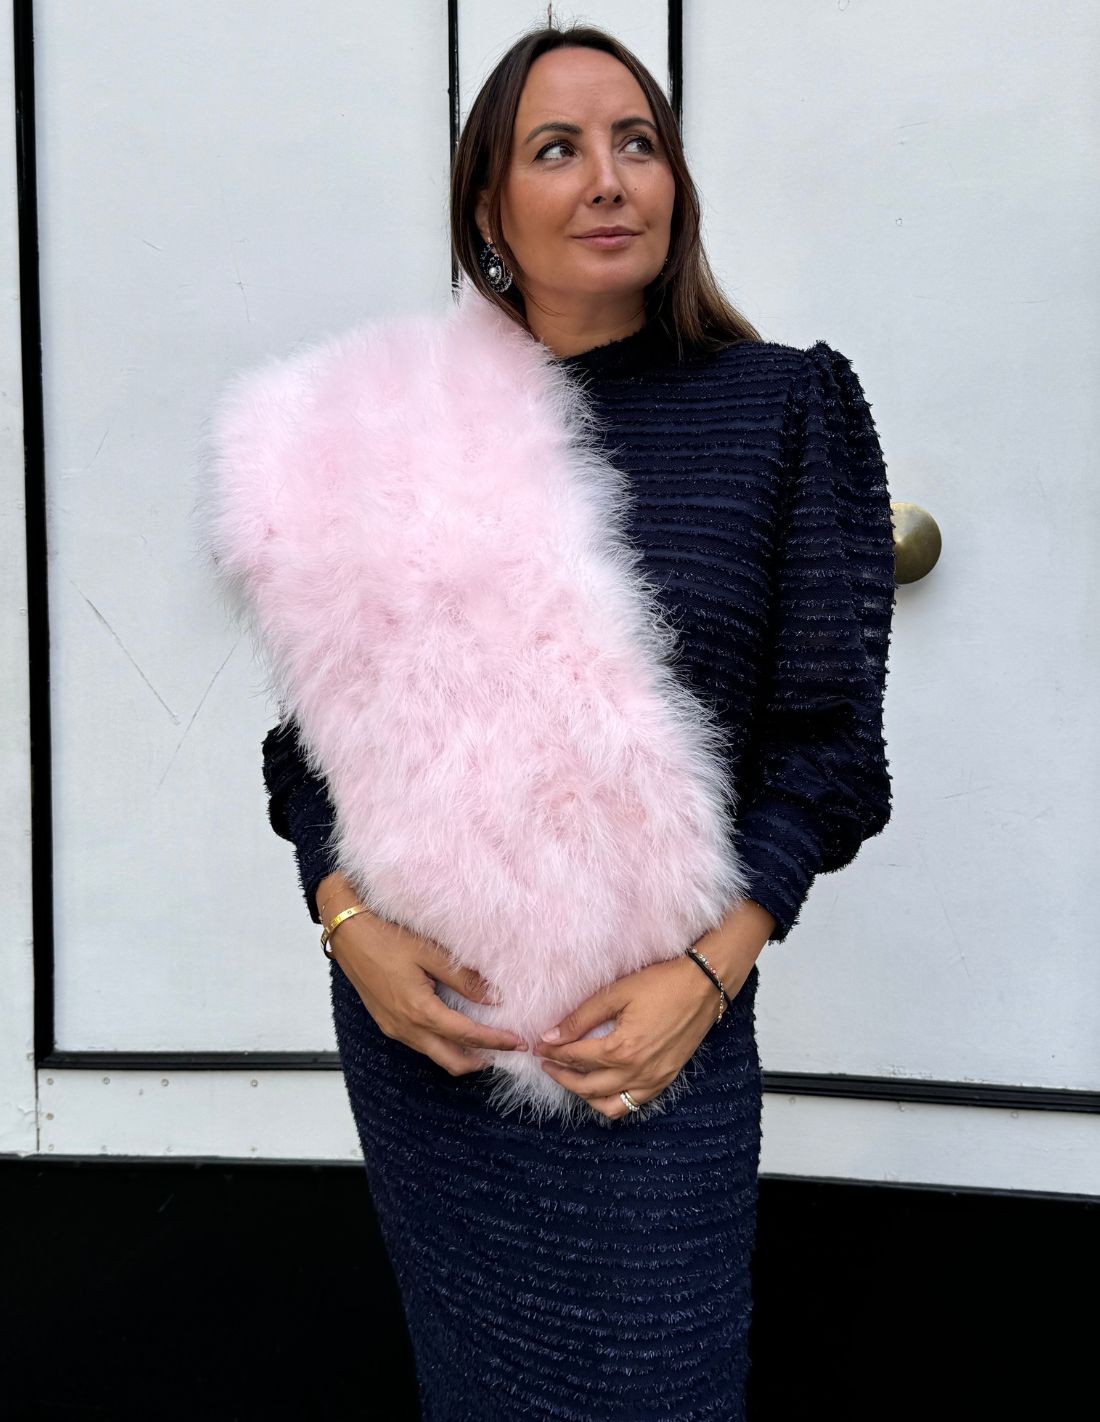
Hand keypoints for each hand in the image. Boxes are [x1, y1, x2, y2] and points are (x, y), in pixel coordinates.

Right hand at [320, 876, 527, 1075]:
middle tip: (506, 1050)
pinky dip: (443, 1044)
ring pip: (434, 1054)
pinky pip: (420, 1044)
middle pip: (450, 1060)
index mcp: (418, 1010)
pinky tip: (455, 1028)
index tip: (518, 1042)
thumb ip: (463, 978)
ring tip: (486, 1041)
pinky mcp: (387, 1022)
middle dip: (481, 1060)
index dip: (495, 1041)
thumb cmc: (384, 936)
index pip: (466, 1036)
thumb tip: (494, 998)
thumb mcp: (429, 952)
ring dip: (462, 1054)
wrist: (346, 932)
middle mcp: (405, 1027)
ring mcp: (393, 1027)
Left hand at [532, 899, 775, 1118]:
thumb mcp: (617, 993)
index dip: (552, 1051)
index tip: (538, 1045)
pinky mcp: (664, 1081)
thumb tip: (551, 1035)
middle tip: (545, 1062)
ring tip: (569, 1077)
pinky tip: (601, 1087)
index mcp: (621, 1049)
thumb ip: (581, 1017)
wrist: (704, 986)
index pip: (575, 1057)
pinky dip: (610, 1102)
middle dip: (561, 1076)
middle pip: (586, 1086)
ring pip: (608, 1105)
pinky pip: (631, 1105)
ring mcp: (652, 1080)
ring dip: (584, 1095)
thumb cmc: (662, 984)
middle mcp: (636, 1072)